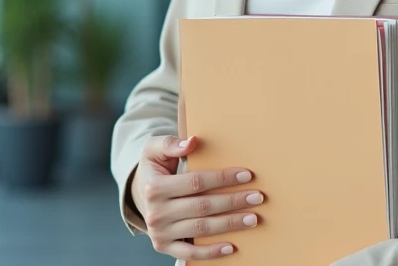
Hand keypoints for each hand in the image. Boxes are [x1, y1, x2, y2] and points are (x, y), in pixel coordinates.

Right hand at [130, 98, 262, 259]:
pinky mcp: (164, 247)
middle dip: (233, 201)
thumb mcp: (154, 150)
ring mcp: (160, 233)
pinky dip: (211, 252)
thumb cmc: (154, 169)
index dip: (222, 179)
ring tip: (253, 218)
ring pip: (201, 229)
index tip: (247, 175)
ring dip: (230, 224)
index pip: (196, 182)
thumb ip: (170, 143)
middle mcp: (156, 212)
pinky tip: (232, 247)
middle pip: (203, 207)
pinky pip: (190, 254)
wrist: (139, 194)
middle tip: (258, 197)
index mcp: (154, 187)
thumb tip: (192, 142)